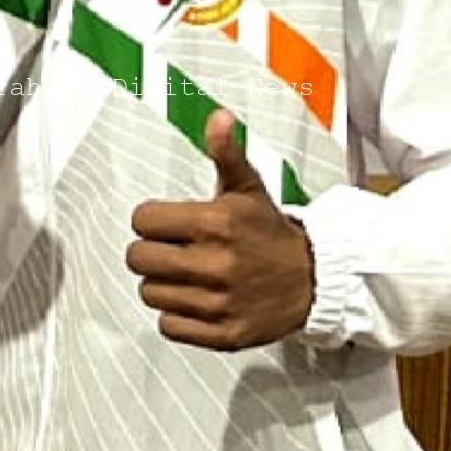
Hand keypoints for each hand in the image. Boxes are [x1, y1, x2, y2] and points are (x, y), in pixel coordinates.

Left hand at [126, 109, 314, 350]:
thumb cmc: (269, 232)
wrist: (312, 280)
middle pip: (137, 259)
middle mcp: (214, 264)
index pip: (142, 220)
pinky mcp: (222, 334)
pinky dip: (178, 316)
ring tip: (190, 275)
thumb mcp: (248, 188)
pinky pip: (168, 326)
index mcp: (215, 223)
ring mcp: (217, 303)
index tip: (170, 223)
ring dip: (164, 284)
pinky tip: (198, 299)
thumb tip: (218, 116)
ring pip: (149, 293)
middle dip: (151, 251)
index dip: (153, 219)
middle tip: (174, 250)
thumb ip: (226, 152)